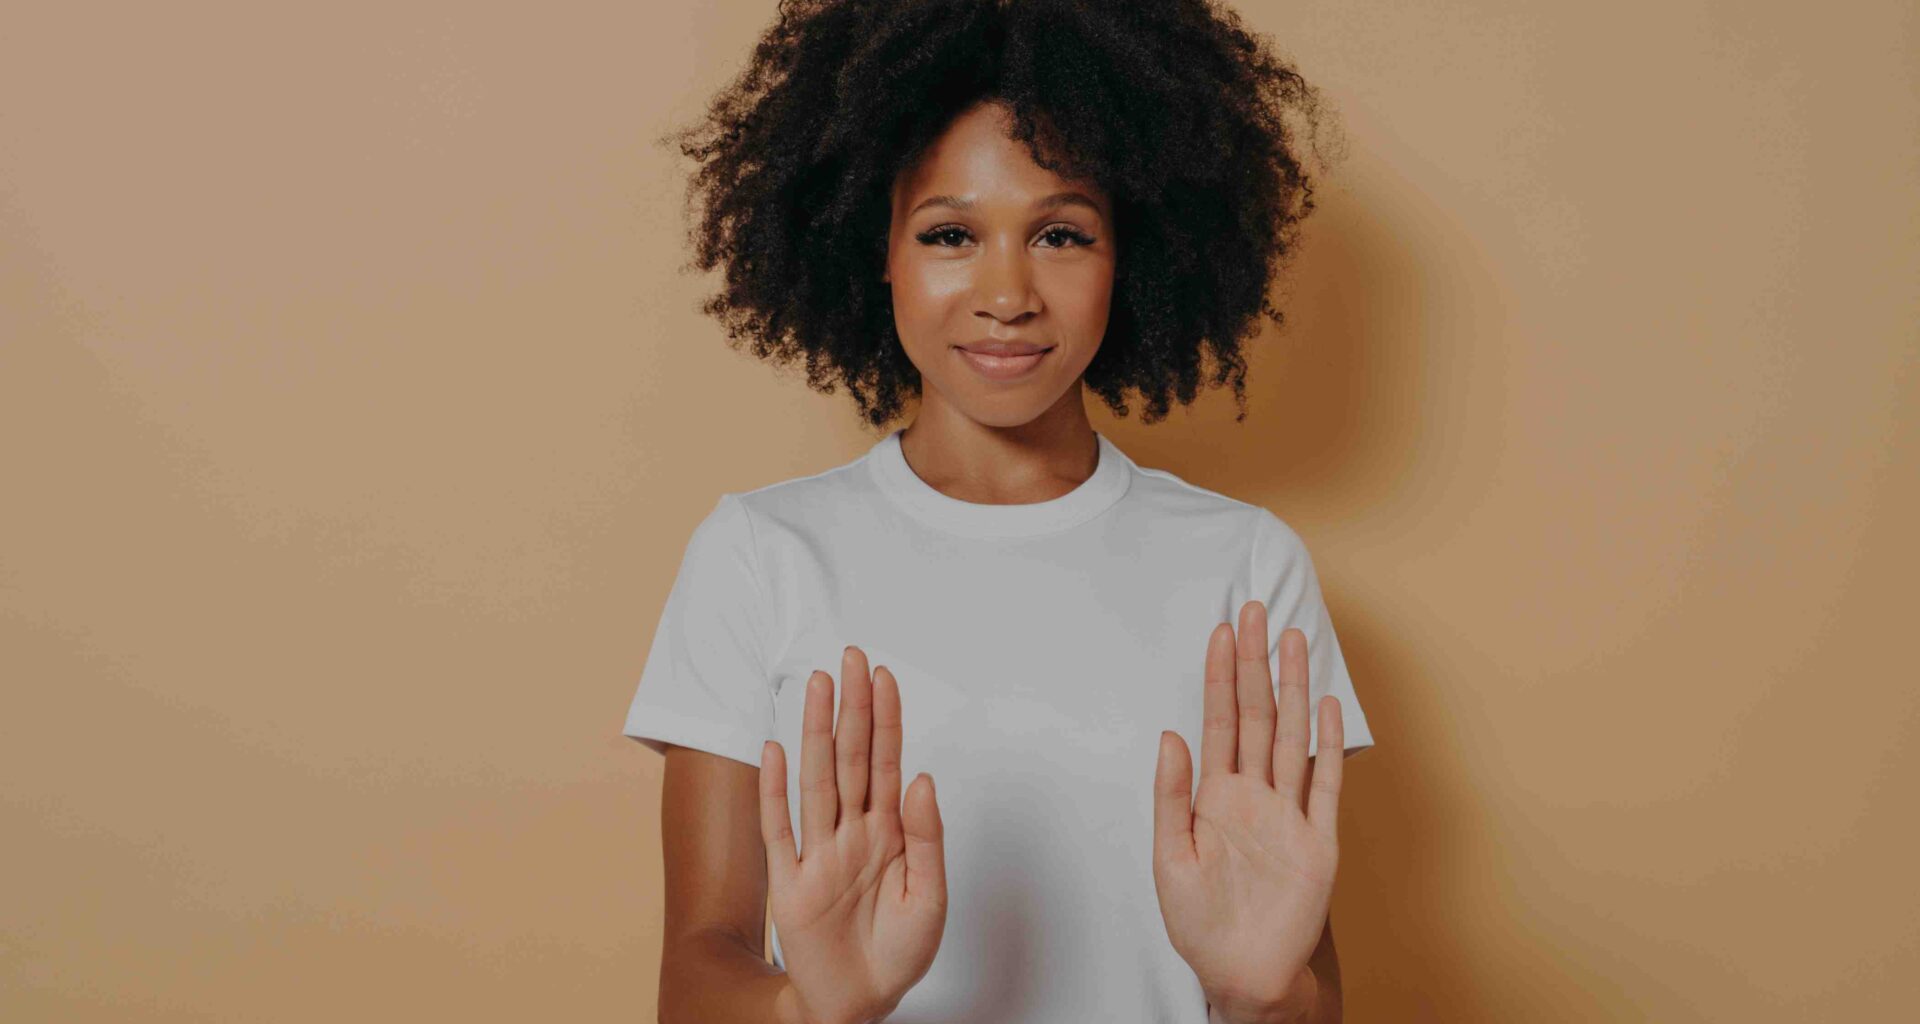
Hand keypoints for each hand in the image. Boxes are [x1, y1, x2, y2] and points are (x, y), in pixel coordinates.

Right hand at [761, 645, 947, 1023]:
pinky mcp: (791, 883)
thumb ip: (926, 838)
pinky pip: (779, 830)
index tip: (885, 675)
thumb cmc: (898, 954)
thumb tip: (923, 780)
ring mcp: (820, 854)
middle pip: (852, 758)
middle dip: (853, 707)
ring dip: (815, 732)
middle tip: (852, 657)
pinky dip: (774, 790)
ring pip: (817, 780)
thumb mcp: (930, 898)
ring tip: (816, 685)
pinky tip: (773, 750)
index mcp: (890, 835)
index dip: (887, 719)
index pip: (888, 763)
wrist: (860, 1003)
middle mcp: (853, 834)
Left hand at [1152, 601, 1344, 1017]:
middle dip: (1255, 663)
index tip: (1221, 631)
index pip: (1219, 722)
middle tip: (1255, 612)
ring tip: (1292, 640)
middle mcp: (1254, 797)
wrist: (1242, 974)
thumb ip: (1171, 797)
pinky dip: (1328, 745)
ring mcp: (1289, 815)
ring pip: (1292, 736)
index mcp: (1215, 799)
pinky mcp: (1318, 841)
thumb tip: (1170, 736)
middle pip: (1257, 715)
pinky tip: (1327, 706)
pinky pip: (1325, 784)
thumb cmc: (1201, 923)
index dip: (1220, 677)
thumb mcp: (1170, 858)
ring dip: (1293, 688)